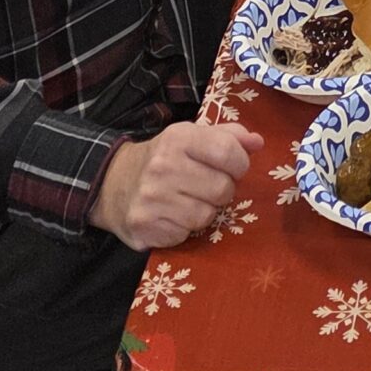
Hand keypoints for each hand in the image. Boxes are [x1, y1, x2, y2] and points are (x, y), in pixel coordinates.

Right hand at [92, 121, 261, 249]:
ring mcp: (152, 199)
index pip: (228, 152)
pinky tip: (172, 215)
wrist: (112, 183)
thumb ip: (227, 136)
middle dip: (222, 190)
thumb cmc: (162, 158)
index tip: (233, 168)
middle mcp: (163, 167)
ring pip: (206, 216)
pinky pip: (185, 234)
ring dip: (204, 211)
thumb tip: (258, 142)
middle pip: (222, 189)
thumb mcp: (191, 137)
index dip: (240, 164)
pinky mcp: (145, 227)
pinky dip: (184, 228)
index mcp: (178, 138)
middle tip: (208, 187)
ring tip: (189, 200)